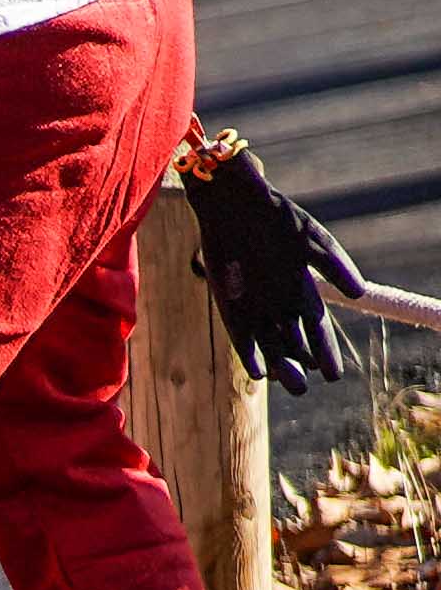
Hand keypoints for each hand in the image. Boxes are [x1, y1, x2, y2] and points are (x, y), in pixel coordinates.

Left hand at [175, 132, 363, 389]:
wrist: (234, 203)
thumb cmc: (276, 218)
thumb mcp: (313, 241)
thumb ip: (336, 265)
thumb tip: (360, 293)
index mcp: (302, 288)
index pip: (317, 329)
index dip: (326, 351)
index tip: (335, 374)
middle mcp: (277, 301)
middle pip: (293, 341)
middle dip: (302, 364)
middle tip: (311, 385)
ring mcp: (253, 304)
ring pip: (268, 343)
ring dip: (279, 365)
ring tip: (291, 386)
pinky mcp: (229, 303)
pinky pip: (240, 335)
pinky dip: (249, 352)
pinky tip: (259, 371)